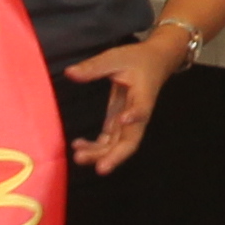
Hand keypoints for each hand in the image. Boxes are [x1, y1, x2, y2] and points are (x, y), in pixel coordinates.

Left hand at [65, 31, 190, 171]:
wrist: (154, 62)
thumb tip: (70, 73)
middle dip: (115, 156)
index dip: (134, 115)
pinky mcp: (119, 122)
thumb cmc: (138, 59)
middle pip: (131, 140)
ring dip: (101, 154)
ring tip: (79, 156)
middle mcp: (137, 114)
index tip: (123, 118)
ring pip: (118, 145)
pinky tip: (78, 146)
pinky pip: (109, 140)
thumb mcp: (115, 57)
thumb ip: (94, 67)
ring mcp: (128, 121)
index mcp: (142, 95)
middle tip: (99, 167)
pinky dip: (95, 147)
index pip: (141, 109)